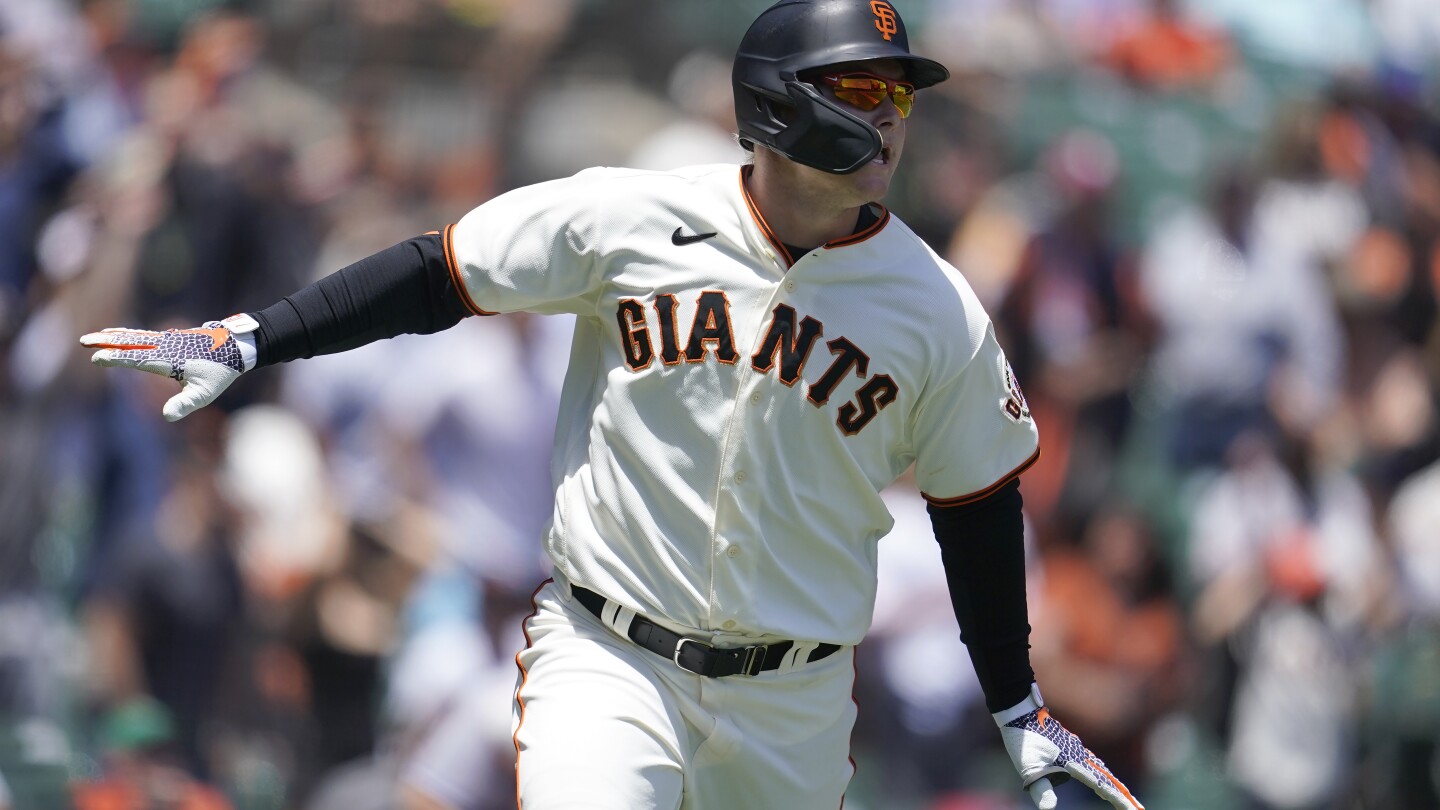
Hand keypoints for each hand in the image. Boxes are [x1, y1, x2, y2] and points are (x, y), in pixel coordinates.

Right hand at [81, 314, 257, 420]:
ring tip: (95, 335)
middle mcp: (166, 346)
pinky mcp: (171, 338)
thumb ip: (185, 404)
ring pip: (136, 336)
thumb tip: (166, 417)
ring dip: (114, 336)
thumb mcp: (205, 393)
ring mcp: (168, 339)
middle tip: (84, 340)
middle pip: (131, 342)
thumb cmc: (220, 372)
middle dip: (107, 342)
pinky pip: (145, 334)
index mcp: (171, 360)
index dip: (117, 358)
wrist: (236, 347)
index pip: (138, 358)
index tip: (98, 357)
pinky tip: (120, 334)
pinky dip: (129, 333)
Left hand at [994, 685, 1143, 809]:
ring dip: (1116, 784)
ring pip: (1103, 770)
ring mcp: (1077, 749)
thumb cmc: (1024, 741)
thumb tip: (1049, 809)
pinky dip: (1104, 773)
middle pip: (1110, 779)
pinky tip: (1102, 774)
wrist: (1020, 712)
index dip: (1120, 800)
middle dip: (1125, 796)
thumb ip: (1041, 788)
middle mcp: (1081, 755)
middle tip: (1138, 809)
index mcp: (1075, 762)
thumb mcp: (1029, 768)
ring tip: (1126, 796)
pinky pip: (1094, 763)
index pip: (1104, 786)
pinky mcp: (1070, 746)